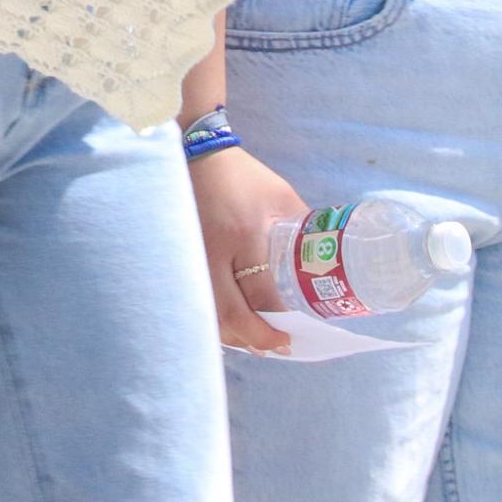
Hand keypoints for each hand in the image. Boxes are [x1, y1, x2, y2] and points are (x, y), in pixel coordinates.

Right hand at [190, 143, 306, 353]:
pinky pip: (194, 298)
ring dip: (232, 334)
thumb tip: (322, 263)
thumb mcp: (281, 196)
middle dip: (255, 338)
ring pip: (208, 311)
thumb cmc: (244, 176)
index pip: (262, 294)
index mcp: (245, 235)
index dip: (277, 321)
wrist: (196, 154)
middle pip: (230, 313)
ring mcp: (191, 256)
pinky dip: (210, 318)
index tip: (292, 334)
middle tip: (277, 347)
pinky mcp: (178, 257)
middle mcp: (214, 250)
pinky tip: (225, 326)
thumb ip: (301, 229)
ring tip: (254, 344)